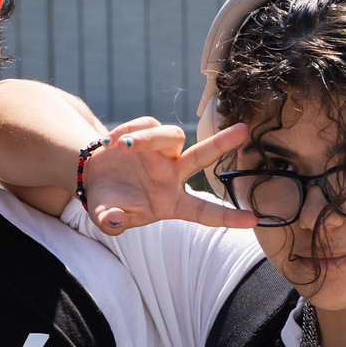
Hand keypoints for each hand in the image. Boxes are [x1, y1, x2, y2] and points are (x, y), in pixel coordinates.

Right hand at [83, 117, 257, 232]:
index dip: (227, 217)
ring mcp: (163, 152)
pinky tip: (111, 143)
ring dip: (147, 138)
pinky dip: (128, 130)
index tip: (253, 220)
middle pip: (202, 157)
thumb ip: (111, 222)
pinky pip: (147, 124)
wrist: (92, 178)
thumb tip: (114, 220)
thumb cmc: (107, 204)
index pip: (203, 212)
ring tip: (122, 146)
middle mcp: (173, 175)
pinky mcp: (148, 134)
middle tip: (244, 130)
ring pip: (172, 135)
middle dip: (222, 143)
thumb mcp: (104, 218)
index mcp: (171, 203)